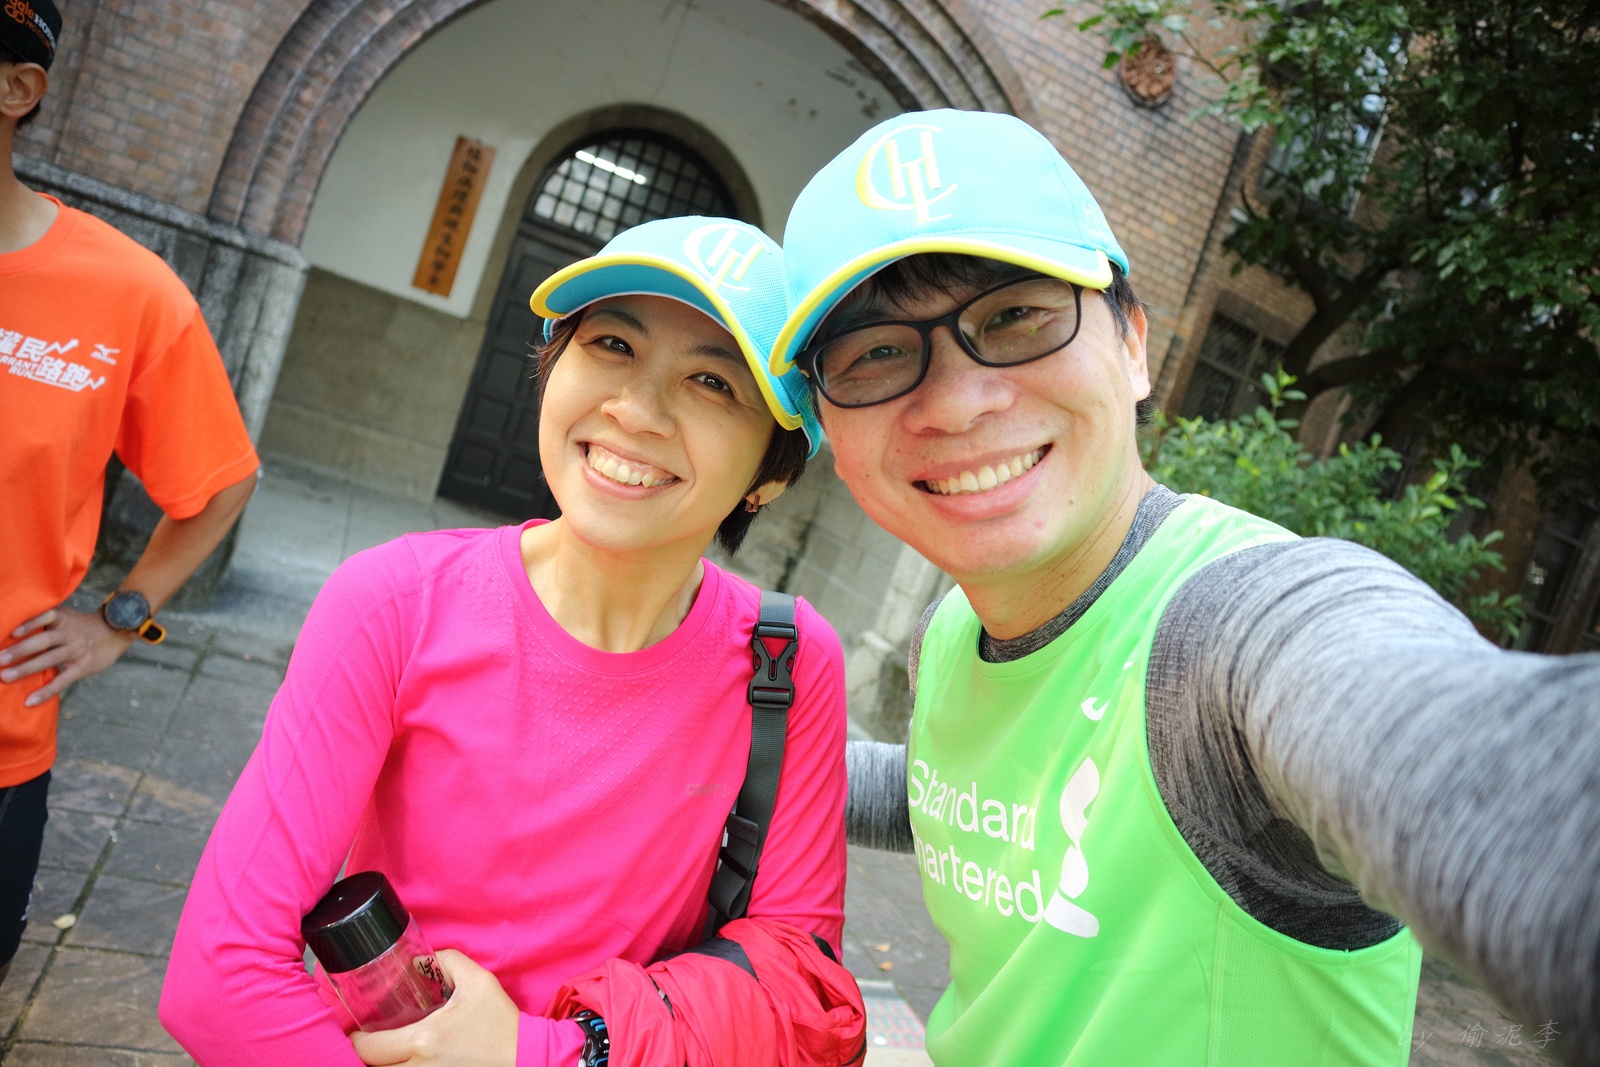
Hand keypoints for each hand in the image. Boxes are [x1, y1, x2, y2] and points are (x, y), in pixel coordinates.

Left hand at [0, 607, 134, 705]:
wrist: (115, 632)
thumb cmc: (83, 626)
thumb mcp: (68, 616)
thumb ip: (46, 620)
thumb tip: (13, 632)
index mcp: (64, 619)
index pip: (46, 617)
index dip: (30, 624)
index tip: (12, 632)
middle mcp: (69, 634)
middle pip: (44, 641)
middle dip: (20, 650)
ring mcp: (76, 651)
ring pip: (49, 659)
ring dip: (26, 668)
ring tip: (5, 677)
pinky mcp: (82, 667)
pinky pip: (62, 681)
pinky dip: (46, 691)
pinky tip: (30, 701)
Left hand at [351, 949, 518, 1066]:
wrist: (523, 1057)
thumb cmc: (501, 1021)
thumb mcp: (479, 981)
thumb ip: (448, 960)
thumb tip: (421, 959)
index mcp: (423, 1040)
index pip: (369, 1049)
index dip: (357, 1040)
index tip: (358, 1030)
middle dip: (368, 1053)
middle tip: (370, 1038)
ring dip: (385, 1063)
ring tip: (388, 1049)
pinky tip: (407, 1059)